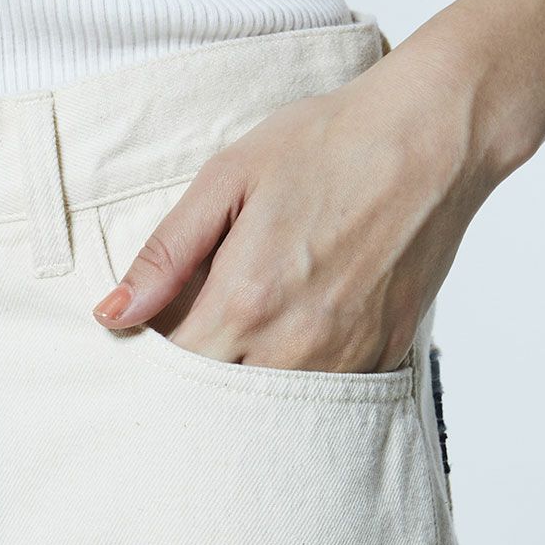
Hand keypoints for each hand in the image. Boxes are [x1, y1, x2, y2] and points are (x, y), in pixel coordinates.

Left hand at [91, 30, 502, 373]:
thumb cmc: (327, 145)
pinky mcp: (383, 357)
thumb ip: (165, 256)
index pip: (173, 372)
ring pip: (271, 408)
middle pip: (218, 402)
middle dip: (196, 382)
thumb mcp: (227, 181)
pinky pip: (324, 394)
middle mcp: (294, 346)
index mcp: (245, 302)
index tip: (153, 335)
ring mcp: (344, 359)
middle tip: (197, 338)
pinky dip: (298, 379)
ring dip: (246, 383)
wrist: (432, 136)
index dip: (152, 360)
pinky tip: (297, 335)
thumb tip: (112, 314)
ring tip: (251, 331)